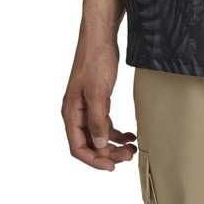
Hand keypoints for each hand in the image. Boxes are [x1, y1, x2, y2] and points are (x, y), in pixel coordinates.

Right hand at [61, 38, 136, 170]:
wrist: (100, 36)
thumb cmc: (96, 60)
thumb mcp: (99, 93)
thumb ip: (97, 121)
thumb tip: (99, 146)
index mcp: (71, 113)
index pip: (78, 147)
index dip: (95, 160)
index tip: (113, 166)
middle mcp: (76, 112)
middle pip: (89, 144)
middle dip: (108, 153)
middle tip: (128, 156)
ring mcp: (86, 106)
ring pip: (98, 135)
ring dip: (114, 144)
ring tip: (131, 148)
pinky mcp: (97, 99)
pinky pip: (104, 123)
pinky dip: (116, 131)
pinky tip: (129, 134)